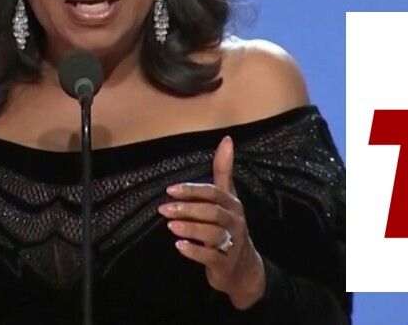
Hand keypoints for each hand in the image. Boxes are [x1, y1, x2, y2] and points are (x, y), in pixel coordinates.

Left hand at [158, 136, 265, 309]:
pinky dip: (195, 251)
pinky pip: (211, 256)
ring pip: (212, 233)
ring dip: (190, 228)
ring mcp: (232, 243)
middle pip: (213, 212)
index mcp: (233, 204)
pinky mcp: (226, 263)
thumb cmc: (229, 226)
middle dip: (188, 209)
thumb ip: (223, 170)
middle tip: (164, 209)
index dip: (192, 190)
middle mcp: (235, 222)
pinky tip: (179, 246)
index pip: (214, 193)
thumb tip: (227, 139)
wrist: (243, 267)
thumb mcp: (227, 198)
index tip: (170, 190)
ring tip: (170, 226)